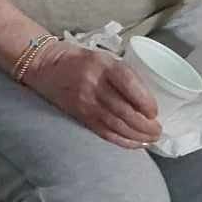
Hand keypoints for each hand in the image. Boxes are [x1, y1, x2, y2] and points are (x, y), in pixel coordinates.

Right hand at [25, 41, 160, 148]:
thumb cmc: (78, 59)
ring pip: (117, 125)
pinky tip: (134, 143)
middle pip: (125, 111)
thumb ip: (124, 75)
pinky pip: (104, 132)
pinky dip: (122, 141)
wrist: (44, 64)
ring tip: (150, 139)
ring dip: (138, 136)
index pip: (130, 86)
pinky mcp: (80, 115)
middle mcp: (94, 84)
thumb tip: (148, 100)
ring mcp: (85, 102)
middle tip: (157, 131)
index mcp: (103, 65)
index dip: (147, 102)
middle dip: (146, 126)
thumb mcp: (103, 58)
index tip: (155, 112)